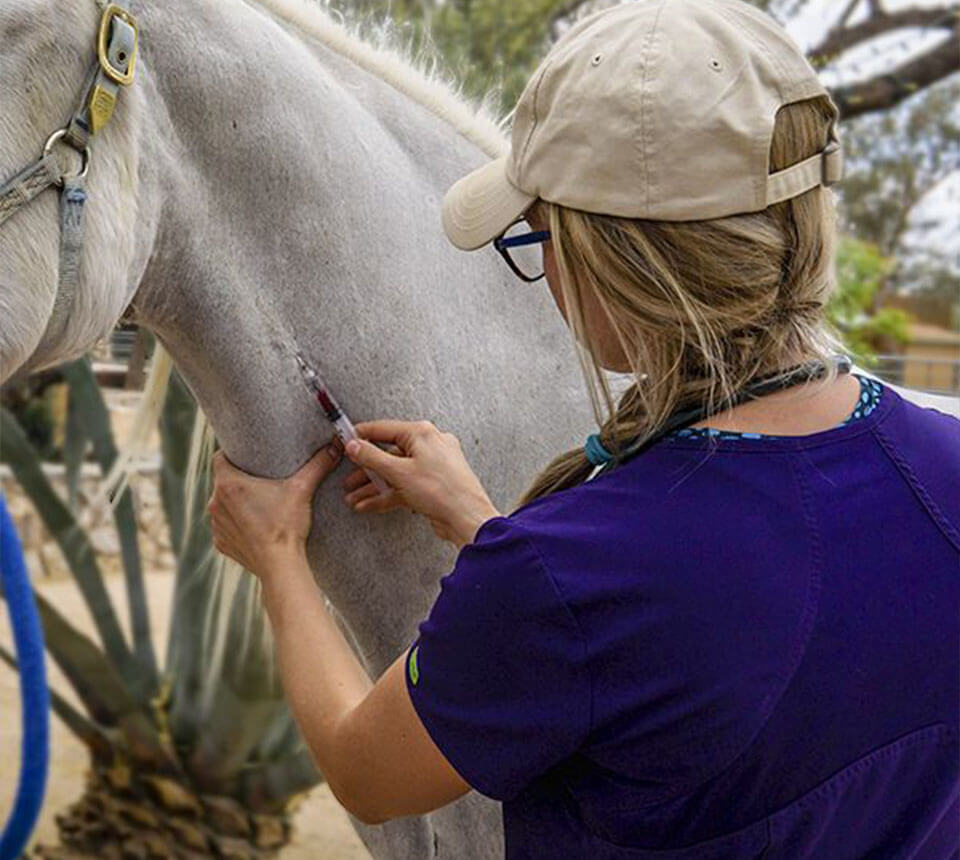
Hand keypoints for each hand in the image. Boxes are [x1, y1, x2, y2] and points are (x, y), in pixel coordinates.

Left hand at [208, 443, 341, 575]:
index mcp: (229, 484)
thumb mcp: (302, 489)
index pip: (219, 458)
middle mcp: (215, 503)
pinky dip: (236, 525)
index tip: (247, 457)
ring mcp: (217, 525)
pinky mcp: (221, 543)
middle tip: (260, 479)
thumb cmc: (287, 525)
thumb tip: (336, 446)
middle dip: (238, 479)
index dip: (232, 455)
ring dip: (235, 503)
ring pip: (222, 505)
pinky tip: (254, 525)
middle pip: (223, 482)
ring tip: (258, 503)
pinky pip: (225, 527)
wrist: (280, 565)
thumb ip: (318, 465)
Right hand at [341, 420, 499, 547]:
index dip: (361, 436)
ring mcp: (431, 466)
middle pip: (388, 453)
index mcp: (422, 434)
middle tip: (348, 476)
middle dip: (366, 469)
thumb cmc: (443, 490)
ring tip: (352, 497)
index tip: (344, 441)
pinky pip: (404, 486)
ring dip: (373, 485)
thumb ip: (372, 457)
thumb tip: (354, 445)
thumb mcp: (399, 472)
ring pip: (395, 472)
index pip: (384, 429)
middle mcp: (428, 446)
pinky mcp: (432, 485)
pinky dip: (387, 494)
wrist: (467, 518)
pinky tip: (368, 504)